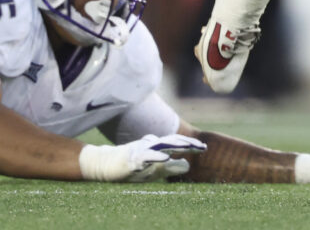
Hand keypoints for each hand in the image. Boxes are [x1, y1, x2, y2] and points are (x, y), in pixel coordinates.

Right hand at [78, 134, 206, 181]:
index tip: (203, 147)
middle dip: (187, 144)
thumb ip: (169, 166)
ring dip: (176, 145)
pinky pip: (147, 157)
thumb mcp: (153, 167)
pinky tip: (167, 158)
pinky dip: (157, 157)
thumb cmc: (130, 164)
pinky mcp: (133, 159)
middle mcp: (150, 146)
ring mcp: (141, 151)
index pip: (175, 144)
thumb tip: (186, 165)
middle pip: (171, 141)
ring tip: (189, 146)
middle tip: (202, 147)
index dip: (189, 145)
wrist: (106, 164)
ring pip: (161, 146)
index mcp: (156, 148)